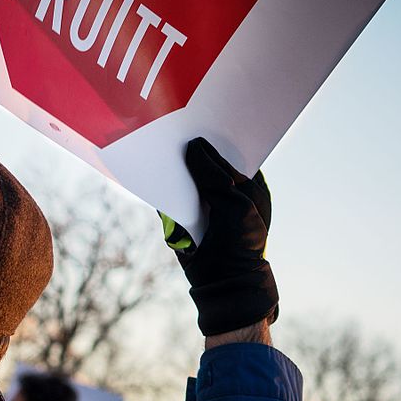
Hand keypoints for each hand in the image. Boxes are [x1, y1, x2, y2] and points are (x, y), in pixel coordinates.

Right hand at [162, 137, 277, 335]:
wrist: (224, 284)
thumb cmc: (241, 243)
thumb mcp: (234, 204)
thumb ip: (213, 175)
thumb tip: (194, 146)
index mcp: (248, 185)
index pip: (231, 152)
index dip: (217, 137)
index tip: (202, 115)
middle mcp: (226, 191)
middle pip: (205, 161)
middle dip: (191, 148)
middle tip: (176, 123)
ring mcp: (202, 203)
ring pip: (185, 175)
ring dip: (174, 164)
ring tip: (160, 139)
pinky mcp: (181, 216)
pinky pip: (168, 194)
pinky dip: (161, 183)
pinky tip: (152, 166)